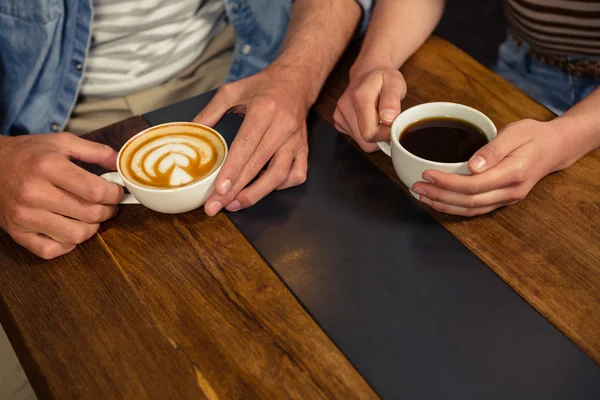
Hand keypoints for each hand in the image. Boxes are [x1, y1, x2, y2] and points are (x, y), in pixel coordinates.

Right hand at [0, 133, 123, 258]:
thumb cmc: (29, 154)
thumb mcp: (62, 142)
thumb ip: (96, 151)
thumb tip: (122, 164)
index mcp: (47, 166)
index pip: (95, 191)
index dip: (114, 194)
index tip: (116, 192)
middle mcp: (33, 192)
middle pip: (89, 214)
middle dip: (108, 211)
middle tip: (107, 204)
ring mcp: (24, 215)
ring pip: (75, 235)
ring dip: (91, 228)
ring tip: (90, 216)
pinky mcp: (17, 232)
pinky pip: (51, 250)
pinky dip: (67, 245)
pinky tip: (69, 229)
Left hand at [194, 69, 309, 215]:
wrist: (296, 80)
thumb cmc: (264, 87)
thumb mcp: (233, 90)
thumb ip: (211, 110)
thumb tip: (193, 129)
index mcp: (264, 110)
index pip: (246, 145)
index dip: (232, 170)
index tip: (219, 189)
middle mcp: (283, 126)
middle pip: (258, 164)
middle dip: (236, 189)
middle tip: (217, 206)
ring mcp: (296, 140)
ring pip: (280, 175)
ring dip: (258, 193)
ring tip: (236, 204)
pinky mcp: (305, 148)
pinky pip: (297, 174)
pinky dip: (281, 186)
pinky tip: (264, 188)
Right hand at [334, 67, 406, 151]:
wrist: (368, 73)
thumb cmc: (383, 78)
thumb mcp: (395, 83)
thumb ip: (392, 101)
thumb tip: (388, 119)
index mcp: (360, 97)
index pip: (370, 133)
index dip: (385, 134)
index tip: (392, 124)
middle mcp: (345, 107)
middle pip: (364, 141)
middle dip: (379, 136)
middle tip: (386, 120)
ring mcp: (339, 115)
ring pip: (360, 141)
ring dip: (372, 134)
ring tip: (377, 116)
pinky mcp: (338, 121)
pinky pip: (354, 138)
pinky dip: (364, 132)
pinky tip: (367, 118)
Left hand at [412, 119, 566, 216]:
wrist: (555, 147)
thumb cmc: (533, 136)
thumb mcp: (515, 132)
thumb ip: (494, 150)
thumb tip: (472, 165)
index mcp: (513, 173)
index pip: (474, 185)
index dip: (448, 183)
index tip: (427, 174)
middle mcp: (510, 191)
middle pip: (469, 201)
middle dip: (439, 195)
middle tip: (416, 187)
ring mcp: (507, 199)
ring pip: (471, 209)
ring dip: (444, 204)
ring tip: (421, 196)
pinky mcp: (502, 200)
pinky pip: (475, 209)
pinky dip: (454, 207)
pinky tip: (438, 200)